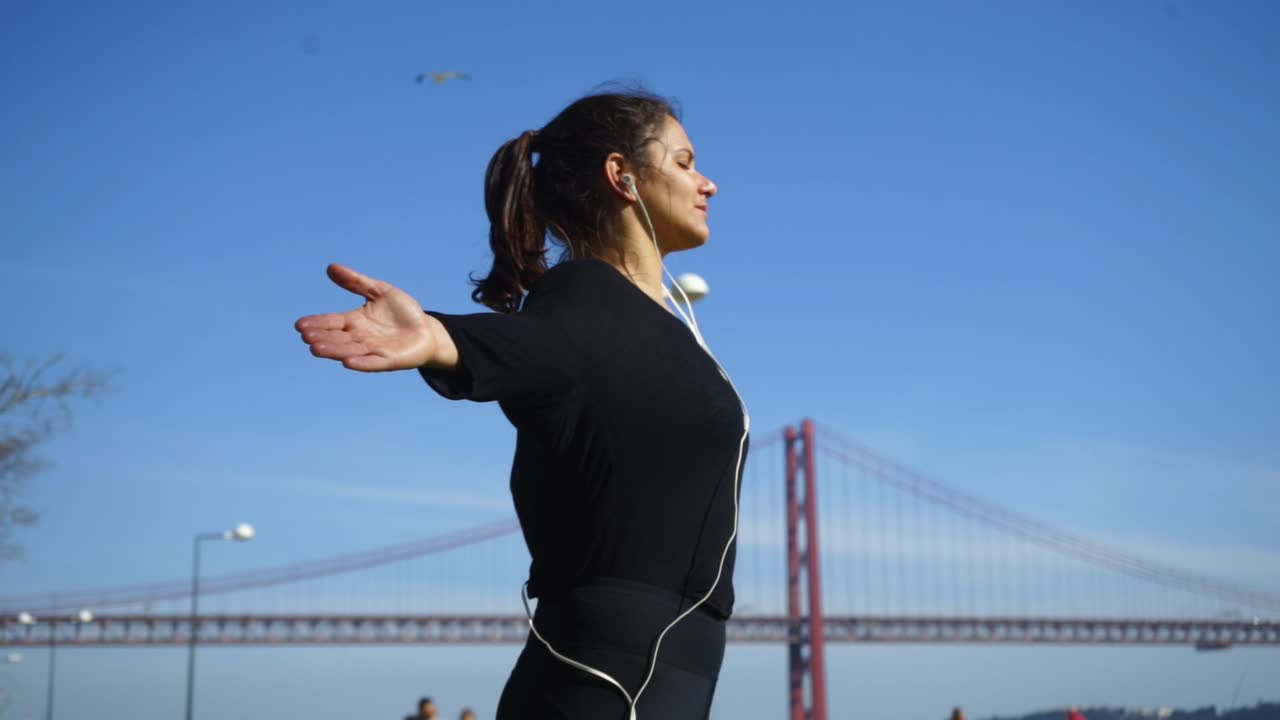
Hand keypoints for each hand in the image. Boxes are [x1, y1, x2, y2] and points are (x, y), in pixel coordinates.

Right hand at [295, 264, 453, 371]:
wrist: (427, 330)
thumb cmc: (403, 312)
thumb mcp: (380, 291)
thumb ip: (356, 282)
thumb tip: (330, 267)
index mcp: (354, 321)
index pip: (331, 321)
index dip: (317, 323)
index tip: (300, 325)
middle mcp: (360, 337)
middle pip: (336, 338)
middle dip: (322, 337)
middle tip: (305, 336)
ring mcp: (373, 350)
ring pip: (349, 351)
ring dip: (334, 350)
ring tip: (316, 348)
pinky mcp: (388, 361)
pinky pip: (372, 363)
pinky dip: (361, 363)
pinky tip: (347, 362)